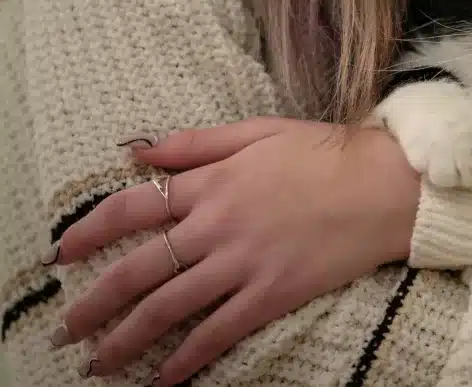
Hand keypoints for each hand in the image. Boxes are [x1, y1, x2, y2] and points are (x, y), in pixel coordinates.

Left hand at [51, 118, 419, 384]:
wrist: (385, 185)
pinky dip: (186, 360)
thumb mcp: (260, 131)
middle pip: (138, 269)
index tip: (64, 253)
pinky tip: (163, 379)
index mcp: (212, 181)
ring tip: (97, 364)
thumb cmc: (326, 153)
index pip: (133, 207)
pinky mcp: (273, 294)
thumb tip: (140, 150)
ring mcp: (243, 263)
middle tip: (67, 329)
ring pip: (168, 308)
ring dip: (125, 340)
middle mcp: (217, 225)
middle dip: (93, 304)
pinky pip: (218, 333)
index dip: (90, 231)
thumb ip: (198, 142)